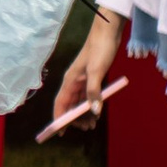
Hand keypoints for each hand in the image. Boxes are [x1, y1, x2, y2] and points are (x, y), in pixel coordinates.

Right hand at [49, 13, 121, 134]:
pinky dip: (91, 105)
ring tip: (93, 124)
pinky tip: (97, 111)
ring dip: (84, 114)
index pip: (60, 103)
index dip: (59, 118)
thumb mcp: (97, 72)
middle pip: (70, 104)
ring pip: (79, 102)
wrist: (107, 34)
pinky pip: (88, 97)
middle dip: (75, 118)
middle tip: (87, 129)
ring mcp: (82, 80)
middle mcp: (73, 82)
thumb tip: (94, 112)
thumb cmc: (100, 50)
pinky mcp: (91, 78)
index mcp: (70, 80)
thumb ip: (94, 92)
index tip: (59, 132)